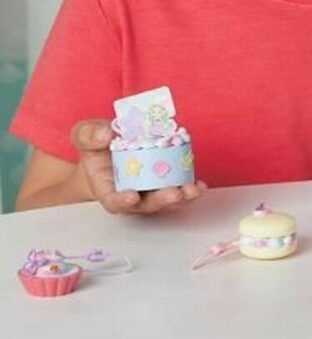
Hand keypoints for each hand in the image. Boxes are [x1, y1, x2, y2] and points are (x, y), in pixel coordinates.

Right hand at [71, 119, 206, 214]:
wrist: (108, 150)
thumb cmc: (95, 146)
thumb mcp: (84, 135)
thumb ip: (89, 135)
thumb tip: (105, 135)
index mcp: (107, 187)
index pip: (113, 200)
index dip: (122, 201)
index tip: (131, 197)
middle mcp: (131, 194)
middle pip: (146, 204)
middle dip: (161, 200)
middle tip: (174, 194)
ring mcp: (150, 190)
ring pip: (166, 200)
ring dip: (181, 197)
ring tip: (193, 190)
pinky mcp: (166, 181)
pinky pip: (179, 187)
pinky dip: (191, 188)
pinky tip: (200, 185)